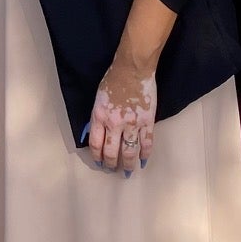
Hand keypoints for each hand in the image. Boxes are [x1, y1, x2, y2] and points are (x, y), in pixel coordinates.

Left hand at [85, 58, 157, 174]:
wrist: (132, 69)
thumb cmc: (113, 80)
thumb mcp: (98, 99)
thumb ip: (97, 117)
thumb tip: (94, 133)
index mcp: (99, 117)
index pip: (95, 144)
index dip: (97, 156)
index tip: (99, 162)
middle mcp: (114, 124)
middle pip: (111, 152)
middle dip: (111, 164)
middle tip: (112, 170)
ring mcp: (132, 124)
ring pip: (129, 152)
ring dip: (128, 165)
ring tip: (128, 172)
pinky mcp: (147, 122)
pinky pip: (146, 143)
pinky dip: (145, 154)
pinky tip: (143, 161)